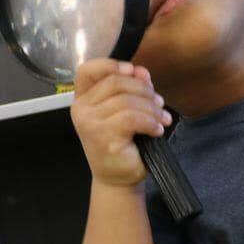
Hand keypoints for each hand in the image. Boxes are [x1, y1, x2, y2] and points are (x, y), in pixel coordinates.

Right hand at [69, 59, 170, 188]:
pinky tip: (157, 130)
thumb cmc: (124, 145)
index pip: (88, 70)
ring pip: (127, 101)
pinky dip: (150, 122)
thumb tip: (141, 71)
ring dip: (152, 109)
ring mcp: (89, 122)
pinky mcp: (102, 135)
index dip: (111, 65)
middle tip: (160, 105)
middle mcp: (81, 108)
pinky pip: (132, 118)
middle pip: (116, 82)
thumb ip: (133, 89)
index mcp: (83, 98)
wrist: (118, 178)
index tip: (133, 71)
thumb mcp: (129, 111)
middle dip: (144, 91)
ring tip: (162, 121)